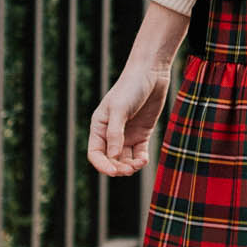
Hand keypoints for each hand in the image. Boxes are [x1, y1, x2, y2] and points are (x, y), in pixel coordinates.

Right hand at [88, 2, 186, 176]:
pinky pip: (138, 153)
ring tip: (138, 163)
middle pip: (110, 159)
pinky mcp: (141, 133)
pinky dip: (140, 159)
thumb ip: (115, 133)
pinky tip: (144, 158)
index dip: (102, 165)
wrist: (151, 74)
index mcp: (99, 126)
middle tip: (129, 169)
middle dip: (118, 168)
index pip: (95, 153)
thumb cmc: (131, 88)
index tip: (114, 172)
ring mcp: (127, 134)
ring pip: (124, 159)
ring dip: (130, 166)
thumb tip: (113, 157)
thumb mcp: (120, 109)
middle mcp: (111, 133)